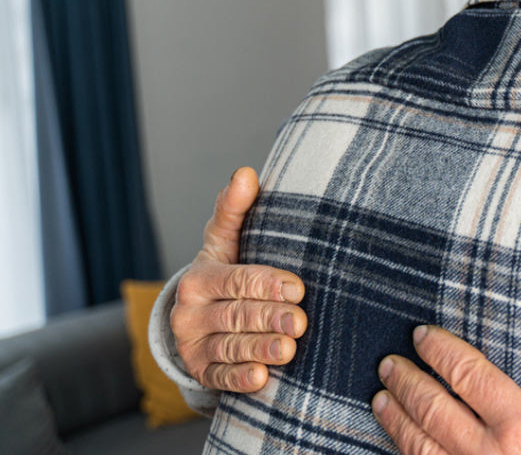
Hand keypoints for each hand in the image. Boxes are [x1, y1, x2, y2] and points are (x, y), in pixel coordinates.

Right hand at [169, 167, 308, 391]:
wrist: (198, 319)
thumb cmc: (224, 273)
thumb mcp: (225, 242)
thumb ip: (234, 210)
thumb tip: (246, 172)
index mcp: (200, 277)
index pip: (237, 279)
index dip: (267, 283)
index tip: (298, 288)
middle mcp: (191, 312)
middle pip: (237, 314)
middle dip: (270, 317)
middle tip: (300, 322)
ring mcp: (194, 345)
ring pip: (230, 347)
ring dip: (259, 348)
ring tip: (288, 350)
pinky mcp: (201, 373)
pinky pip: (220, 378)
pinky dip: (239, 379)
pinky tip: (261, 378)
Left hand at [373, 303, 520, 454]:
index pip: (467, 374)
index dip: (440, 351)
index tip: (422, 335)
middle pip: (432, 408)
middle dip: (407, 381)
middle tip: (390, 363)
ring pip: (419, 447)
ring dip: (396, 418)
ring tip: (382, 397)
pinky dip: (406, 454)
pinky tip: (399, 444)